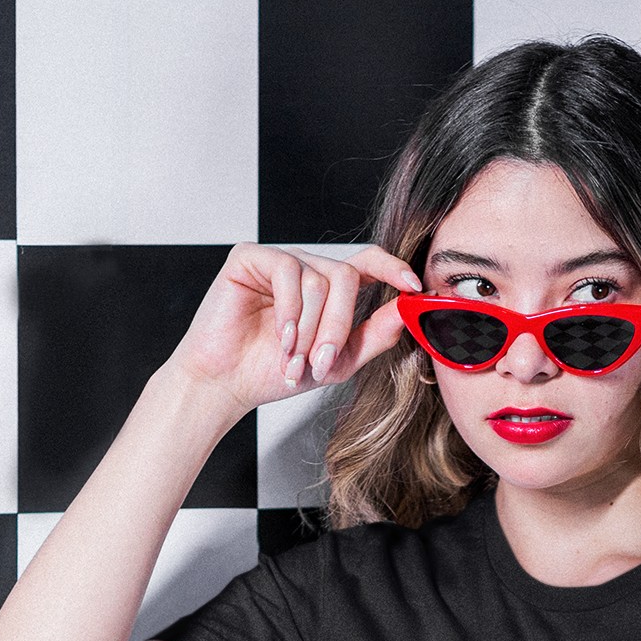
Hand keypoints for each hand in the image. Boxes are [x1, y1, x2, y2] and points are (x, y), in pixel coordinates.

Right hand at [164, 241, 420, 418]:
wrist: (227, 384)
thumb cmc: (274, 371)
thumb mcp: (337, 362)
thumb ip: (373, 337)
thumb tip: (405, 312)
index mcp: (330, 289)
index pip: (369, 262)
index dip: (393, 267)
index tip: (413, 285)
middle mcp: (307, 268)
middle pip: (346, 277)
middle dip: (339, 326)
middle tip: (322, 362)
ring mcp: (279, 260)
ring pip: (319, 280)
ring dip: (310, 329)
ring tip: (293, 358)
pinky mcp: (251, 257)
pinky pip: (287, 271)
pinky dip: (290, 311)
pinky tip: (280, 336)